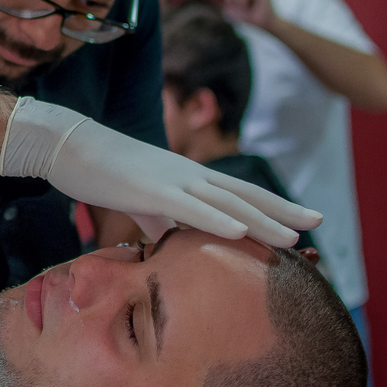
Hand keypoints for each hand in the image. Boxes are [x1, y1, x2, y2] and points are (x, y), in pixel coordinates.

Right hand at [0, 98, 320, 246]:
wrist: (66, 145)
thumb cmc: (98, 171)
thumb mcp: (137, 200)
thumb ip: (159, 219)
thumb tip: (170, 241)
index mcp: (185, 176)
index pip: (238, 193)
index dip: (272, 205)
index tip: (303, 218)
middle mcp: (187, 174)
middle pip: (244, 194)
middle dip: (282, 210)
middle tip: (319, 222)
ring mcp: (170, 180)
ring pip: (226, 202)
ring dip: (262, 220)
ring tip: (294, 237)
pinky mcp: (149, 189)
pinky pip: (189, 207)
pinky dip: (217, 219)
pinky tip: (241, 230)